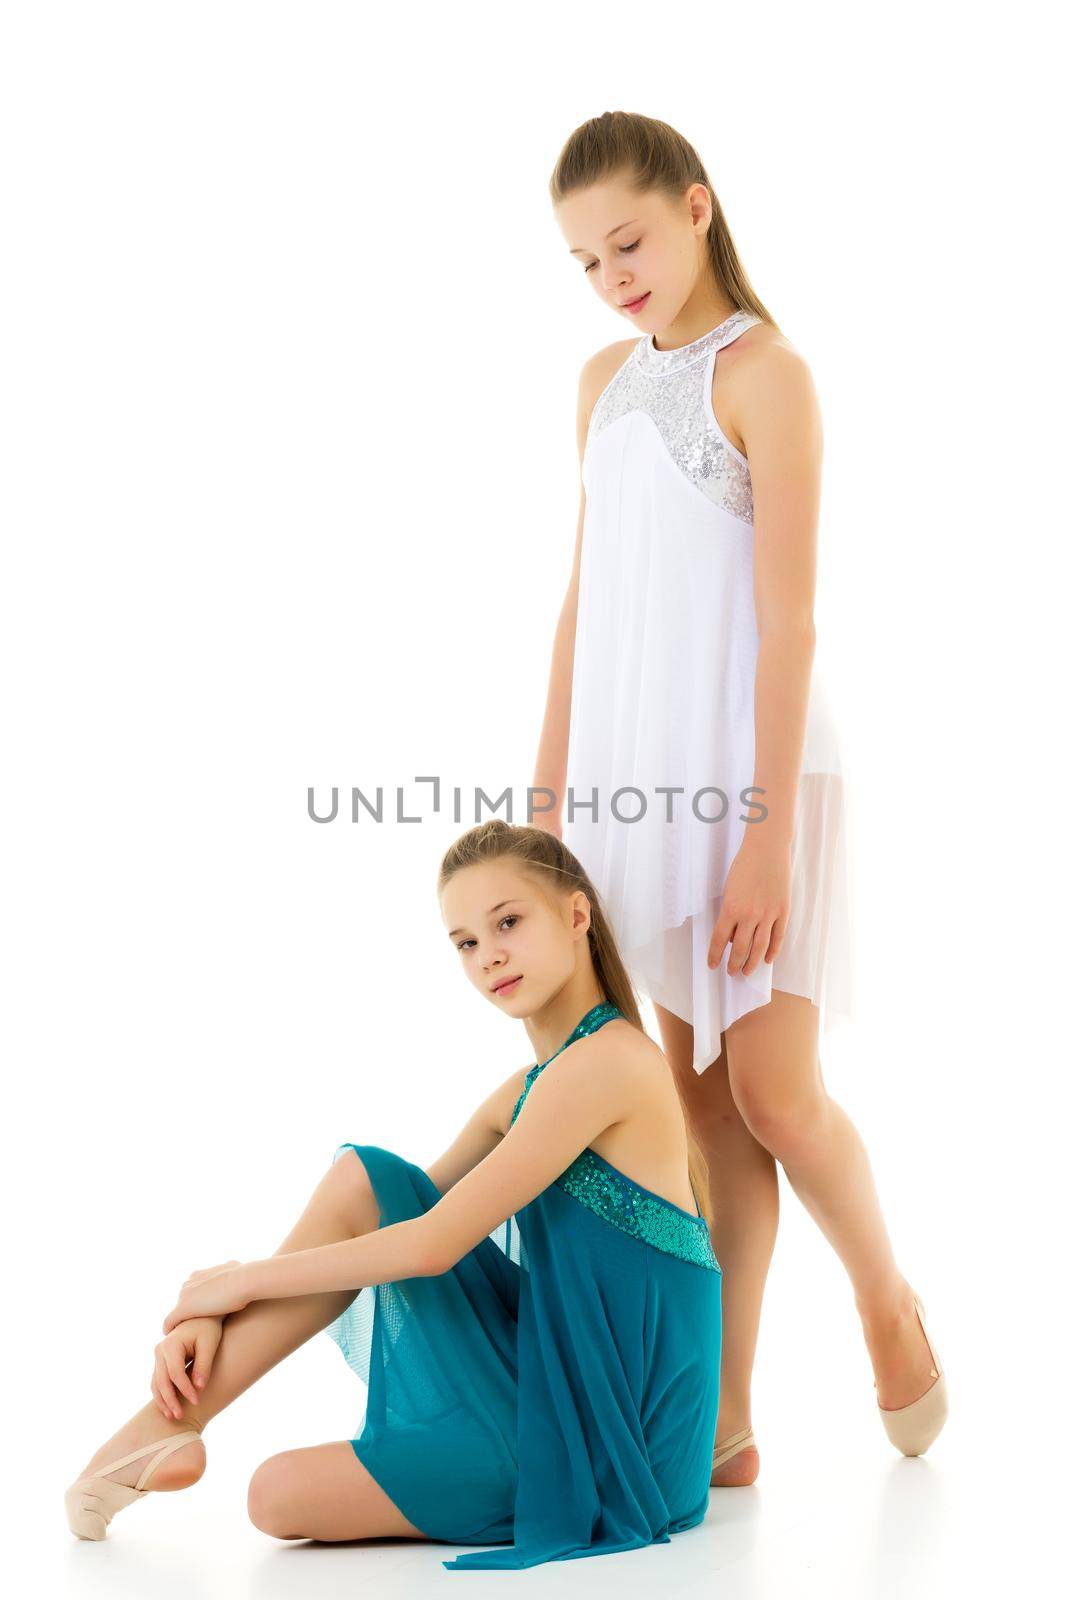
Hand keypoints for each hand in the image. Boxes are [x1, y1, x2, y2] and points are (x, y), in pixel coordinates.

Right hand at [151, 1316, 223, 1419]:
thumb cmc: (208, 1329)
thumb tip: (199, 1388)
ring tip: (173, 1416)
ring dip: (163, 1401)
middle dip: (170, 1400)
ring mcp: (158, 1356)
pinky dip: (162, 1395)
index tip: (197, 1401)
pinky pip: (158, 1381)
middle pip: (162, 1381)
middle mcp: (160, 1350)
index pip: (175, 1373)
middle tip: (180, 1416)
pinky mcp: (160, 1362)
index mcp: (171, 1344)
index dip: (185, 1389)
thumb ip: (204, 1365)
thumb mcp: (209, 1344)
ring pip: (156, 1383)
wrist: (201, 1317)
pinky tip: (169, 1408)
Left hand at [162, 1260, 251, 1333]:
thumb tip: (237, 1270)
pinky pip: (169, 1323)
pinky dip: (170, 1330)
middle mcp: (189, 1282)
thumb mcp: (236, 1270)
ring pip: (176, 1313)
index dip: (197, 1304)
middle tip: (195, 1329)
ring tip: (186, 1337)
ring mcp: (184, 1296)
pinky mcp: (182, 1309)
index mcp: (199, 1274)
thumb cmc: (244, 1278)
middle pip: (182, 1302)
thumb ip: (230, 1274)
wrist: (243, 1281)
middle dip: (188, 1314)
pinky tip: (176, 1339)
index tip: (204, 1315)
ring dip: (181, 1323)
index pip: (192, 1292)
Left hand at [707, 836, 791, 974]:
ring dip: (752, 963)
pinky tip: (767, 959)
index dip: (715, 955)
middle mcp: (749, 915)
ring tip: (747, 972)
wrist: (767, 849)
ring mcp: (768, 914)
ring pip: (759, 947)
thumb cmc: (744, 865)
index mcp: (731, 908)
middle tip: (732, 972)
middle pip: (740, 948)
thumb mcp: (729, 889)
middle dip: (734, 964)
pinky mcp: (783, 911)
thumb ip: (730, 913)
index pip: (719, 940)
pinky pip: (778, 937)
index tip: (713, 965)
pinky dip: (773, 950)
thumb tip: (732, 935)